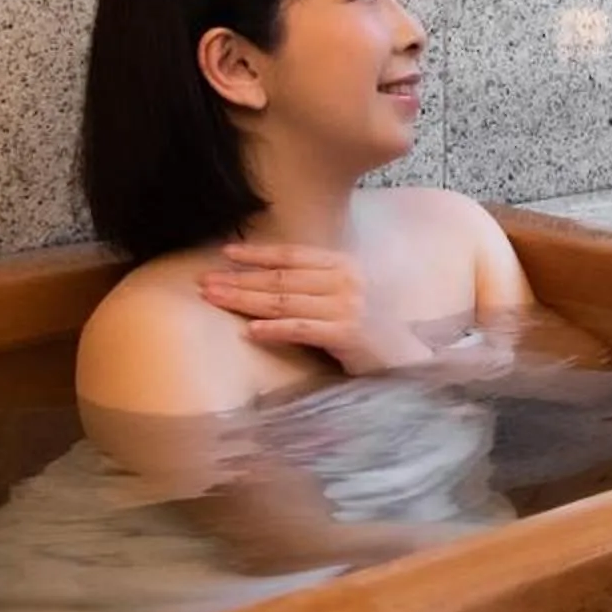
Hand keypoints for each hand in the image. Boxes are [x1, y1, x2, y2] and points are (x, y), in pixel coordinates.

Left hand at [199, 244, 433, 375]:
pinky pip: (301, 329)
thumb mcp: (347, 296)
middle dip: (240, 279)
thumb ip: (317, 285)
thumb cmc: (373, 328)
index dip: (258, 254)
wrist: (406, 357)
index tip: (226, 253)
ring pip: (284, 301)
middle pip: (281, 278)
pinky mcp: (347, 334)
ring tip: (215, 299)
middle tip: (205, 281)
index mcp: (344, 266)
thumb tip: (270, 281)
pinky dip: (274, 329)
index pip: (293, 256)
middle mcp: (346, 281)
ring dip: (245, 300)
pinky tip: (250, 330)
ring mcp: (347, 307)